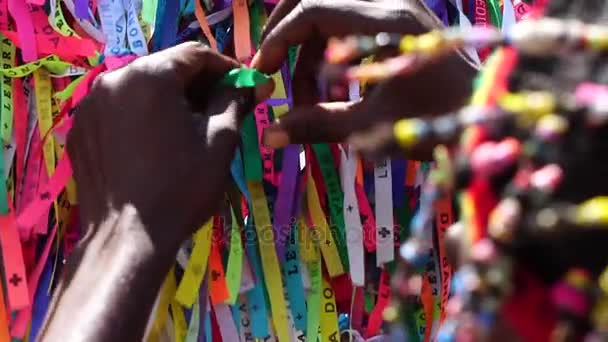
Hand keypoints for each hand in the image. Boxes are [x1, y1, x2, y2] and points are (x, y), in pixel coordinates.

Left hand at [40, 43, 272, 340]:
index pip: (195, 54)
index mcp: (150, 76)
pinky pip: (119, 110)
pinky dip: (142, 117)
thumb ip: (236, 101)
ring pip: (141, 89)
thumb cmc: (181, 188)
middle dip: (198, 85)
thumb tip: (254, 83)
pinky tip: (157, 144)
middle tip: (222, 107)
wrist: (128, 240)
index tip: (245, 85)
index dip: (226, 67)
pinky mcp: (80, 130)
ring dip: (170, 100)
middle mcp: (113, 79)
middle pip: (165, 69)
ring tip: (191, 127)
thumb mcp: (220, 141)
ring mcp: (91, 105)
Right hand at [252, 0, 477, 159]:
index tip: (262, 73)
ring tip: (305, 100)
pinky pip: (348, 23)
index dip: (279, 40)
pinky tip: (330, 91)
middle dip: (285, 32)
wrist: (487, 119)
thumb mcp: (373, 128)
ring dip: (307, 49)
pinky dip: (328, 51)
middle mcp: (391, 3)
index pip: (312, 10)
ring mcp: (396, 9)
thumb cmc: (438, 125)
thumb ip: (317, 126)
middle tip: (270, 69)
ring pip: (329, 10)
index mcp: (386, 23)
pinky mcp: (399, 21)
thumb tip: (268, 135)